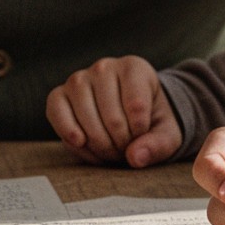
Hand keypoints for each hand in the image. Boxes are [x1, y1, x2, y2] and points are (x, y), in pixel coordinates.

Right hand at [44, 56, 181, 166]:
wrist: (129, 118)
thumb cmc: (150, 122)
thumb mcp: (167, 134)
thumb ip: (157, 145)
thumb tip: (135, 157)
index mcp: (134, 68)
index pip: (137, 106)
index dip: (140, 131)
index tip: (142, 134)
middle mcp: (104, 67)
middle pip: (111, 116)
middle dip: (120, 143)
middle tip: (125, 148)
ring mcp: (79, 79)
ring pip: (86, 116)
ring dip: (99, 143)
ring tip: (109, 149)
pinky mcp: (59, 95)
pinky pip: (56, 111)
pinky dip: (67, 131)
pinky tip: (80, 142)